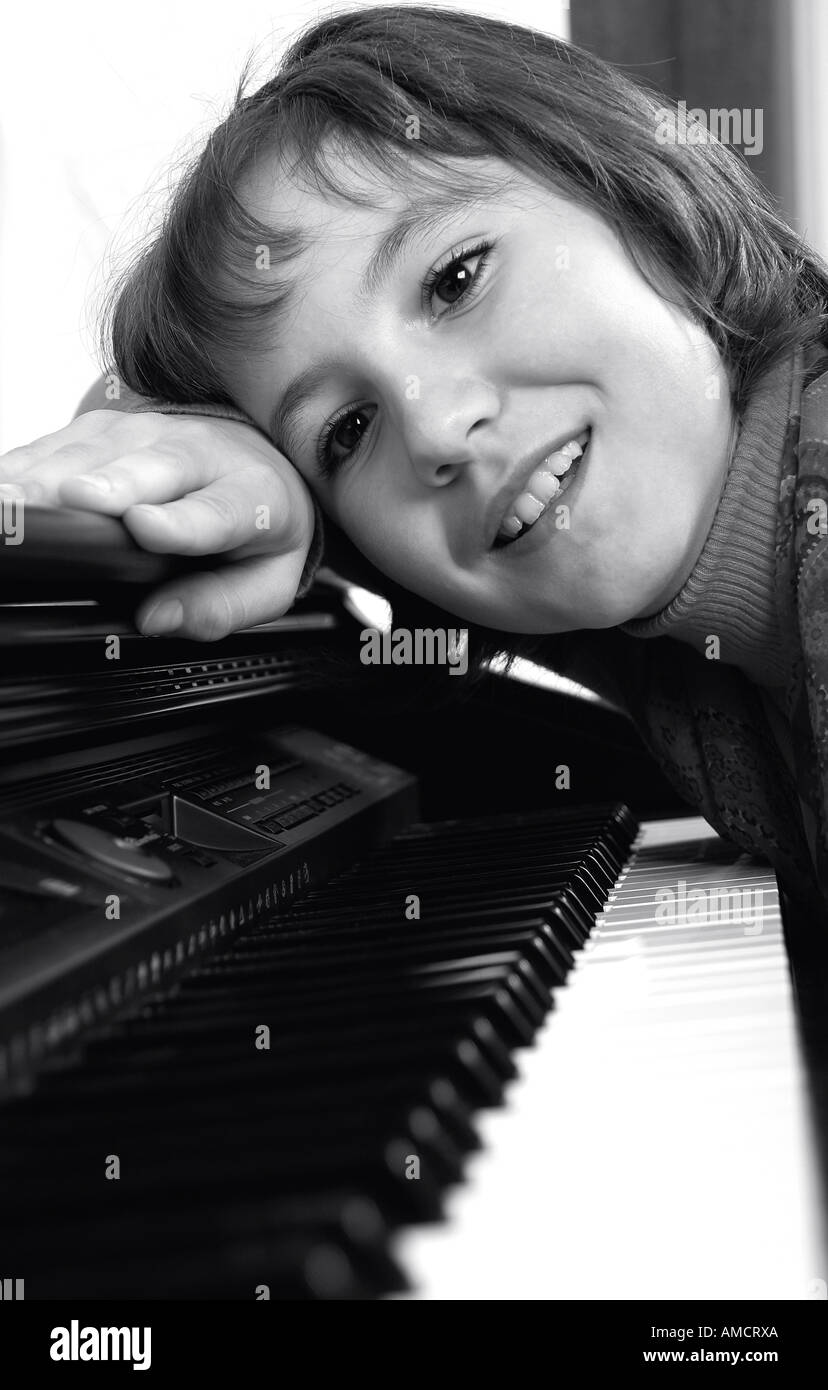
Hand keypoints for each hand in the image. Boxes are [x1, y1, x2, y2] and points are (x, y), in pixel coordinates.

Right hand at [0, 409, 315, 638]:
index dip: (181, 522)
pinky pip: (60, 442)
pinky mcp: (106, 428)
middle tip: (74, 501)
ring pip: (98, 451)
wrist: (257, 460)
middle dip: (112, 482)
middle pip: (153, 467)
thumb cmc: (256, 527)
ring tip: (16, 500)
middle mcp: (200, 454)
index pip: (217, 512)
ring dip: (54, 473)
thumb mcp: (265, 581)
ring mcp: (150, 434)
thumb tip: (160, 619)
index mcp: (250, 496)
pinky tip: (6, 488)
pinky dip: (30, 465)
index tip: (145, 527)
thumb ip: (221, 606)